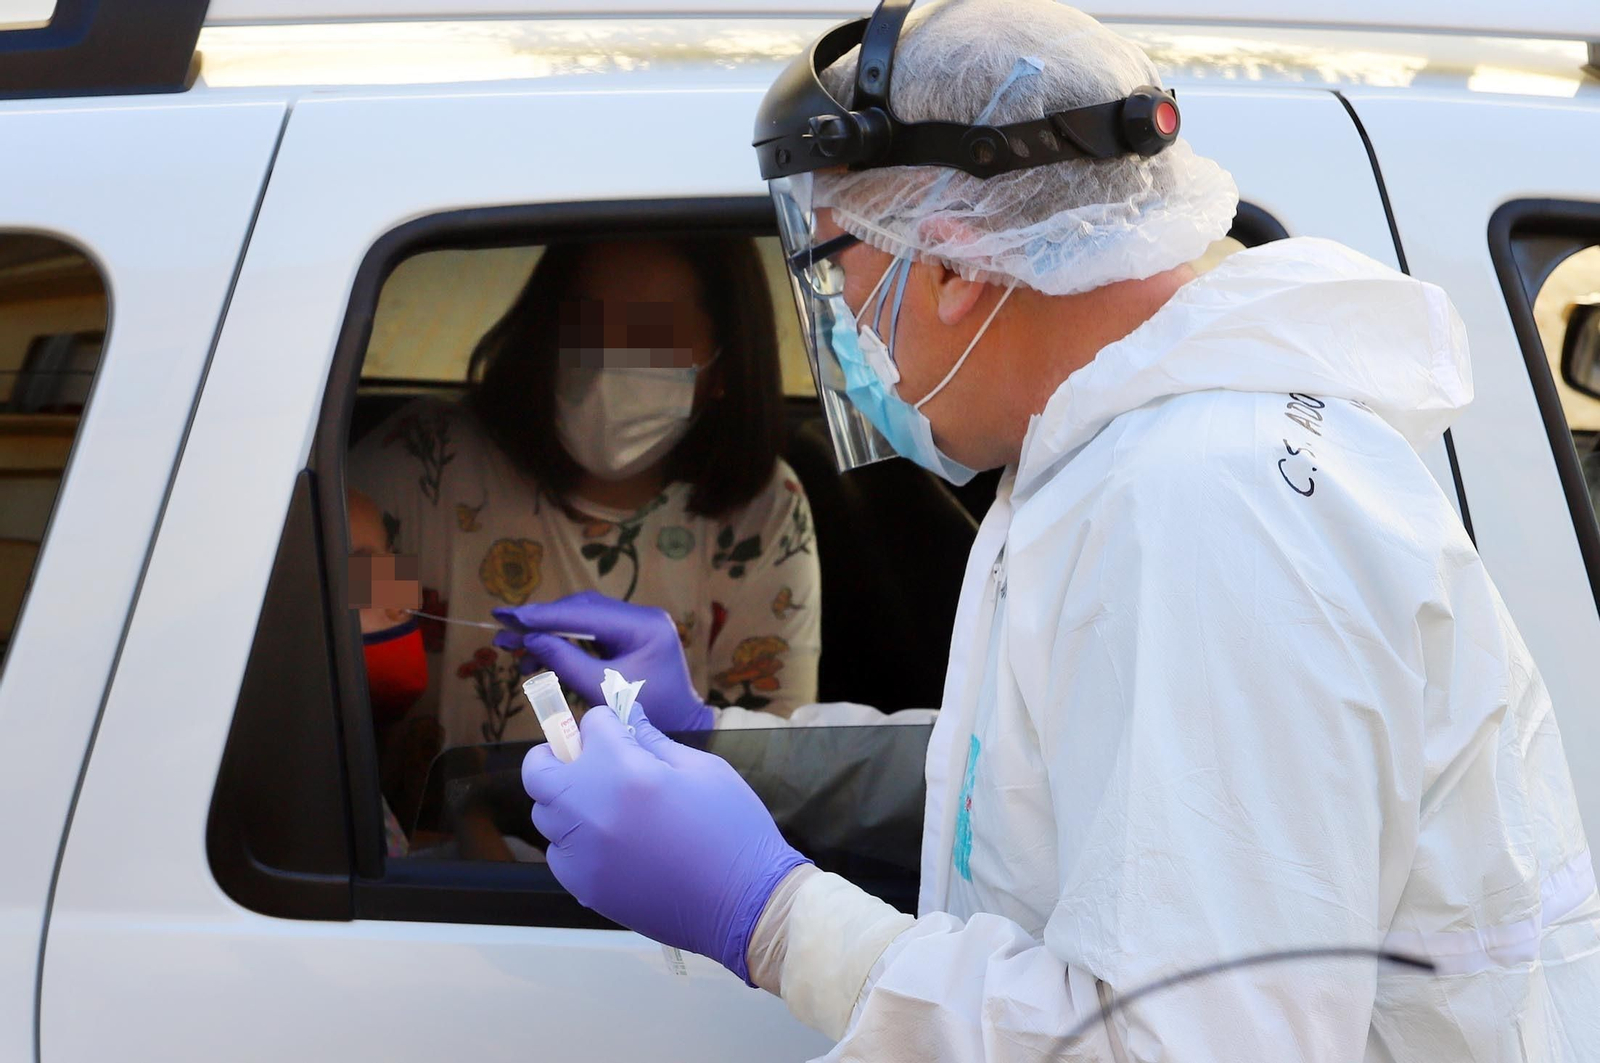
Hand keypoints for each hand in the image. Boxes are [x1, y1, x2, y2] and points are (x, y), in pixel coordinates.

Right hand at [493, 591, 712, 732]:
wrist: (682, 726)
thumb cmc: (650, 714)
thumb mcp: (603, 690)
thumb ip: (566, 662)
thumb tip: (529, 639)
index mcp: (643, 626)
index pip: (585, 614)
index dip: (543, 616)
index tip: (509, 616)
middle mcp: (640, 616)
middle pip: (580, 610)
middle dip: (540, 622)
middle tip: (502, 631)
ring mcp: (634, 624)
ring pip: (581, 618)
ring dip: (547, 632)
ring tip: (514, 649)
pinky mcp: (627, 635)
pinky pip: (588, 631)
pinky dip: (562, 642)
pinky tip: (537, 656)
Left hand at [522, 709, 809, 983]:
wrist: (744, 903)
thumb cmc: (732, 829)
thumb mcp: (702, 770)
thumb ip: (654, 740)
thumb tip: (627, 715)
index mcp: (624, 771)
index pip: (590, 725)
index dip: (609, 724)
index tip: (623, 733)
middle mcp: (590, 808)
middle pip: (538, 768)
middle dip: (558, 755)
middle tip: (586, 760)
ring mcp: (581, 851)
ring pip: (546, 812)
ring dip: (567, 799)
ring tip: (607, 806)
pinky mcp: (582, 886)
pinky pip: (560, 853)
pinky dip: (576, 842)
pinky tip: (614, 845)